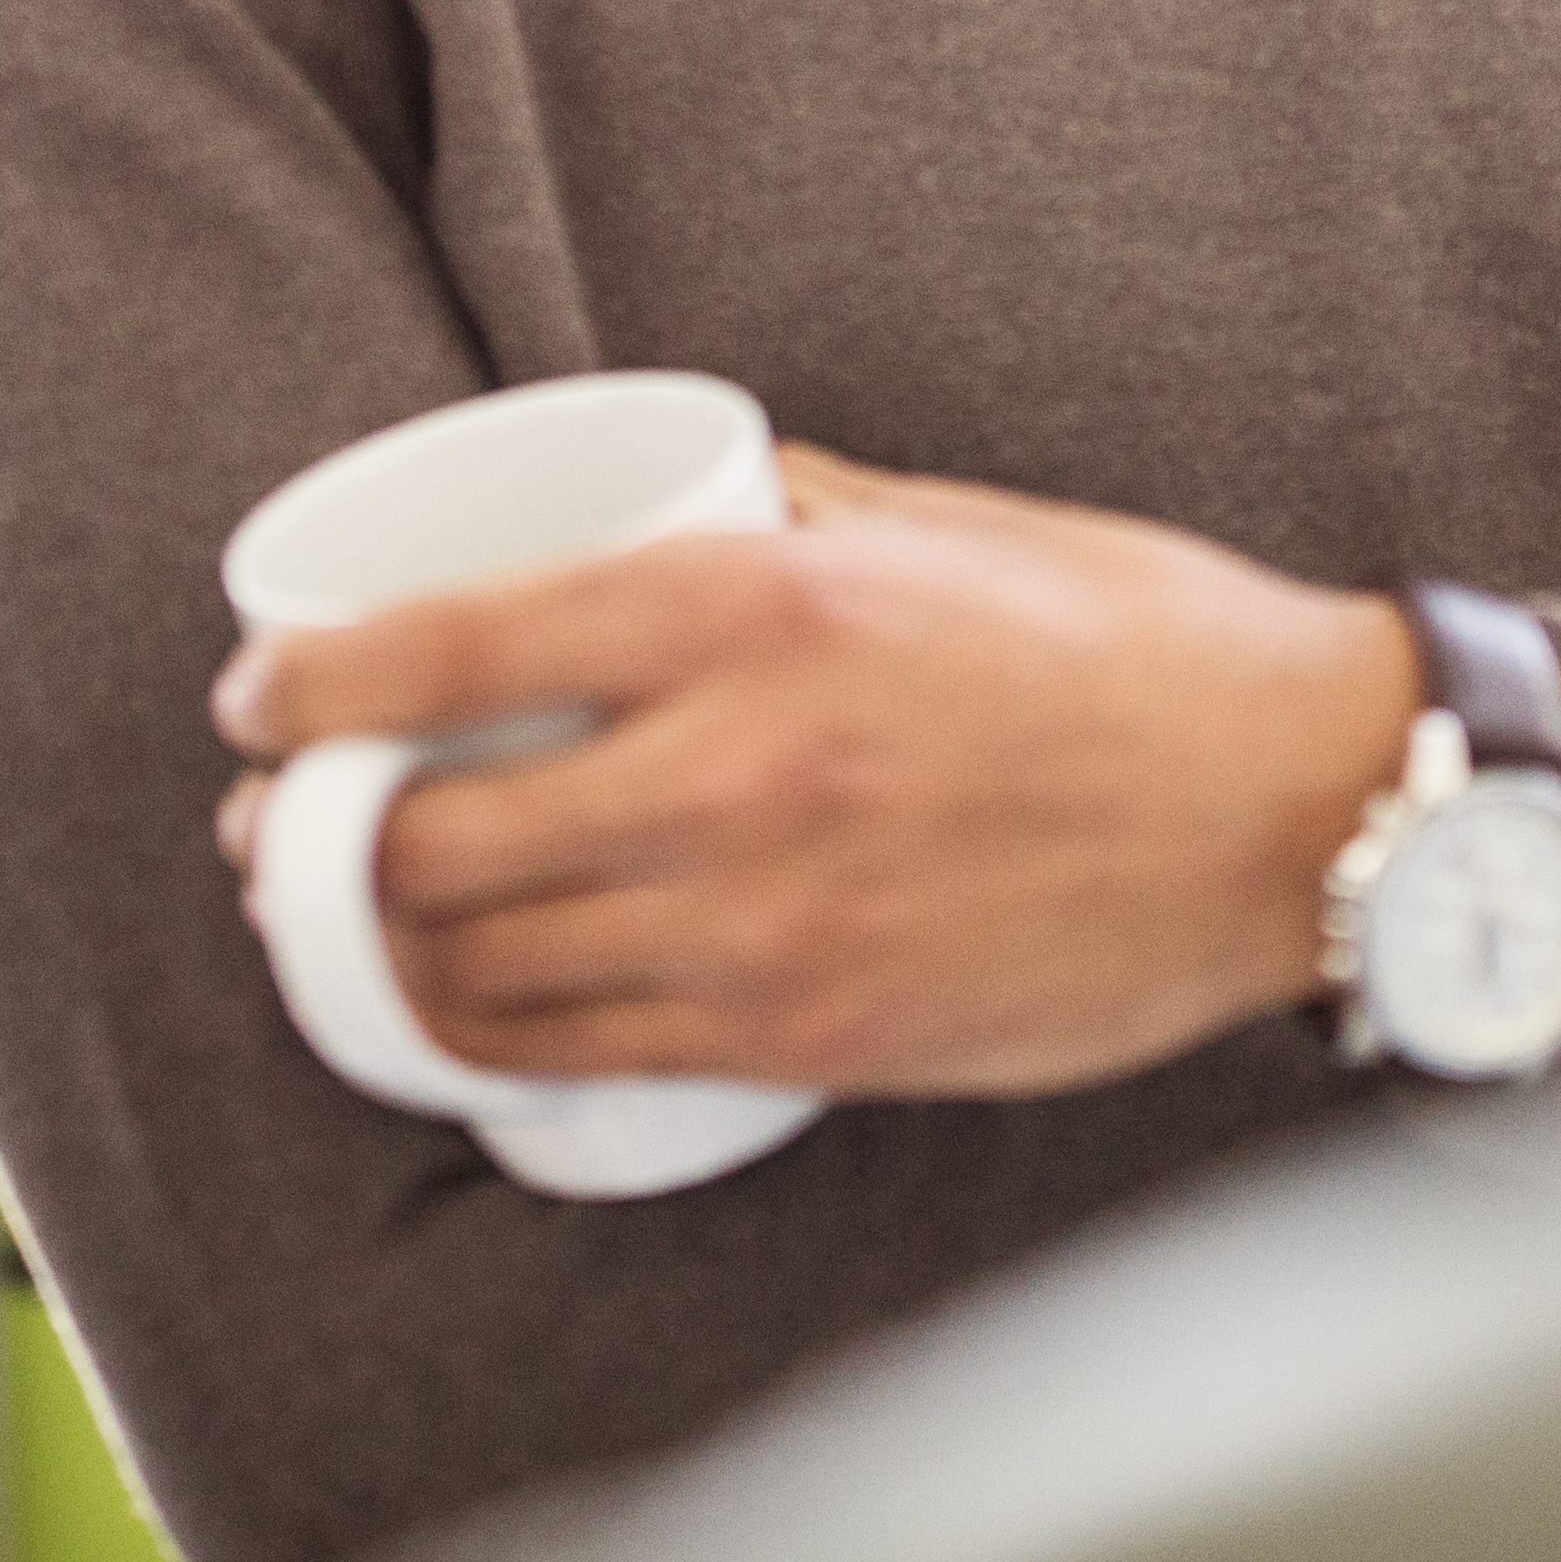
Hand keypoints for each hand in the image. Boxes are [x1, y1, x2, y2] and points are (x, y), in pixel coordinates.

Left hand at [208, 447, 1419, 1100]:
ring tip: (357, 926)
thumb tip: (649, 502)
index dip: (311, 687)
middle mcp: (741, 771)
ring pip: (490, 972)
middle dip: (317, 845)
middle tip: (286, 830)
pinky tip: (471, 1013)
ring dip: (385, 957)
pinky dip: (496, 1041)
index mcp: (757, 609)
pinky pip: (592, 1059)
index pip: (451, 649)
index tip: (260, 702)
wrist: (1299, 806)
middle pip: (433, 840)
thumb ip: (774, 511)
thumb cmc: (1131, 642)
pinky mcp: (821, 1037)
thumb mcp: (935, 522)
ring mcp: (775, 924)